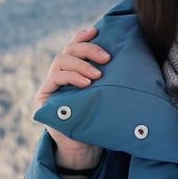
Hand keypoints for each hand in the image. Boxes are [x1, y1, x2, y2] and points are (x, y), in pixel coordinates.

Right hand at [34, 26, 108, 170]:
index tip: (97, 31)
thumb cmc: (99, 119)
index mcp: (73, 69)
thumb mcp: (106, 93)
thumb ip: (109, 77)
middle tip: (106, 58)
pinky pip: (54, 79)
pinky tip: (85, 83)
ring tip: (97, 76)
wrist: (84, 147)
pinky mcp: (43, 98)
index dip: (83, 36)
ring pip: (60, 61)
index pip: (74, 45)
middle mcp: (59, 74)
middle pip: (68, 49)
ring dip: (80, 64)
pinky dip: (70, 77)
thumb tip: (134, 57)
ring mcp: (50, 85)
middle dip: (87, 50)